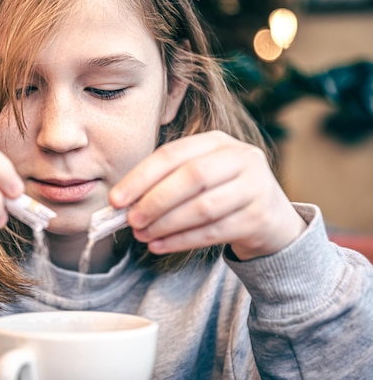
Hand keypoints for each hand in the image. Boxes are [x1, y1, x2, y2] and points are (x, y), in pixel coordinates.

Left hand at [109, 131, 306, 259]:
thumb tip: (121, 204)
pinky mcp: (259, 217)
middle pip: (191, 177)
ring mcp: (254, 186)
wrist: (271, 219)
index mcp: (217, 141)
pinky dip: (181, 240)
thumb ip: (163, 184)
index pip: (172, 154)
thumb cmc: (221, 194)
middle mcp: (240, 157)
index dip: (140, 177)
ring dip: (166, 224)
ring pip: (202, 207)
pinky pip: (214, 231)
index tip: (116, 199)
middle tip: (130, 220)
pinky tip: (160, 246)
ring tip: (143, 235)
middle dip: (154, 201)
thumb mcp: (198, 177)